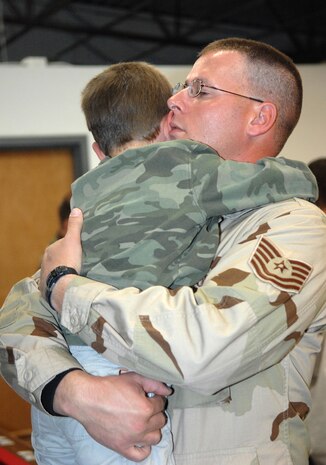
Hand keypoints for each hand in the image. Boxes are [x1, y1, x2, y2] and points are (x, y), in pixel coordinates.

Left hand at [39, 208, 83, 300]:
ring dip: (61, 272)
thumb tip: (76, 209)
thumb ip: (74, 226)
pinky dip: (59, 282)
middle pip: (57, 258)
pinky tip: (65, 284)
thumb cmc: (68, 260)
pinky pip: (53, 282)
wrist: (62, 284)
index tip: (78, 252)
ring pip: (55, 270)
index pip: (61, 246)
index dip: (70, 247)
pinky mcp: (46, 287)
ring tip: (72, 275)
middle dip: (64, 260)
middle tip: (76, 264)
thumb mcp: (74, 240)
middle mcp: (44, 261)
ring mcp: (44, 274)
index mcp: (50, 249)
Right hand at [54, 370, 171, 461]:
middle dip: (155, 412)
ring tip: (143, 421)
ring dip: (152, 429)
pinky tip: (141, 438)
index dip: (156, 398)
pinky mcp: (121, 447)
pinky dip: (144, 448)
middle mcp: (141, 426)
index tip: (149, 396)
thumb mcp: (134, 379)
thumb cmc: (110, 387)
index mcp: (146, 408)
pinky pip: (140, 455)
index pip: (161, 404)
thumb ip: (154, 384)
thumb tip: (168, 391)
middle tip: (145, 407)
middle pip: (160, 421)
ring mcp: (132, 439)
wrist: (87, 399)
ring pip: (155, 438)